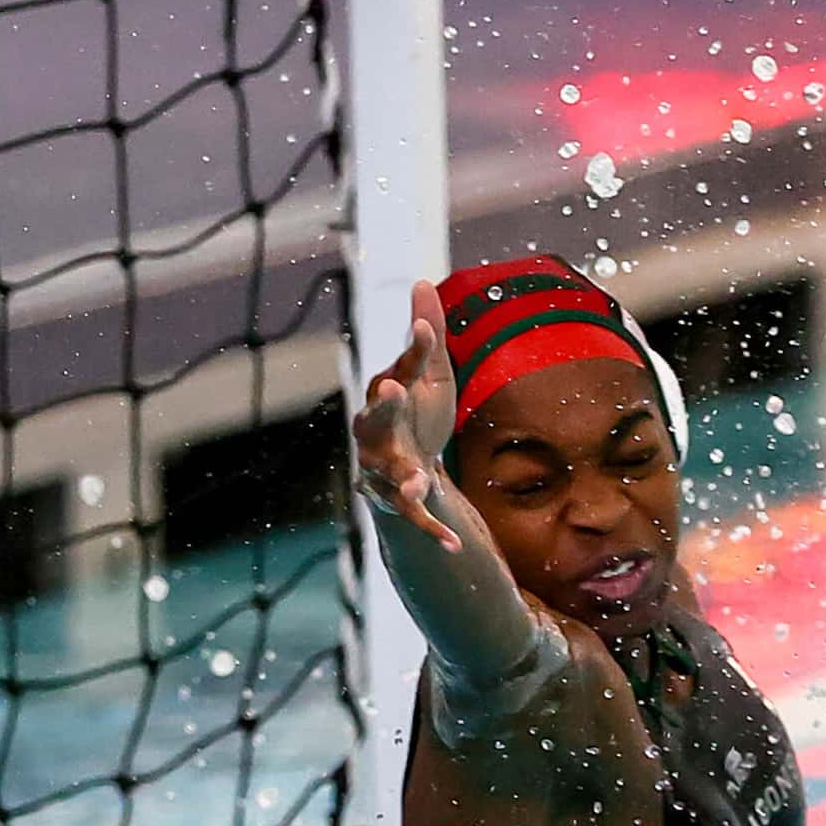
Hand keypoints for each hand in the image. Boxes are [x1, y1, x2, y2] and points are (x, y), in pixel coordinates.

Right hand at [352, 280, 461, 551]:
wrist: (410, 469)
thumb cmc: (418, 414)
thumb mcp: (429, 373)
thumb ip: (426, 332)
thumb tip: (422, 281)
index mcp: (386, 397)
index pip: (398, 370)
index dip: (413, 351)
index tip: (427, 330)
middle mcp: (375, 434)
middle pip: (372, 420)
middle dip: (382, 406)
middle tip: (393, 390)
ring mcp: (382, 470)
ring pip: (386, 474)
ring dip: (401, 477)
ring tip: (416, 481)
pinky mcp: (398, 502)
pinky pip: (414, 518)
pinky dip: (432, 531)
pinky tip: (453, 545)